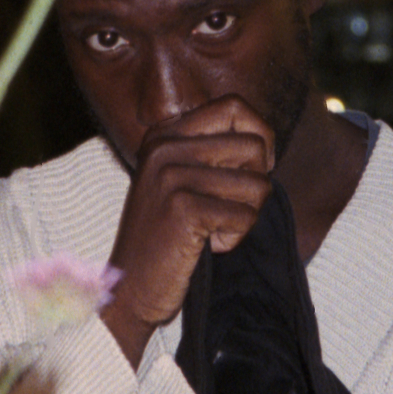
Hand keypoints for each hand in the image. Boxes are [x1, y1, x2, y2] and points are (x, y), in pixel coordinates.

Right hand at [100, 97, 273, 366]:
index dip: (260, 137)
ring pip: (257, 183)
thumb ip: (212, 154)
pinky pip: (245, 216)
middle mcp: (165, 147)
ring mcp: (171, 175)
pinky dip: (234, 238)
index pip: (235, 106)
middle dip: (258, 183)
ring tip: (214, 229)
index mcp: (163, 134)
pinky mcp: (184, 208)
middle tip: (231, 209)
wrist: (129, 287)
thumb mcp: (180, 182)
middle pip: (254, 145)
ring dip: (246, 215)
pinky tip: (206, 246)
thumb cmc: (165, 238)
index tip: (253, 170)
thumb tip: (264, 139)